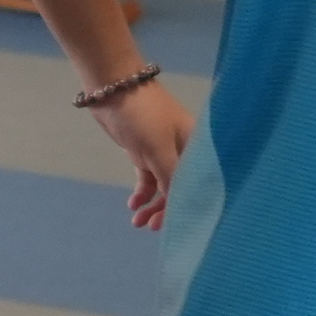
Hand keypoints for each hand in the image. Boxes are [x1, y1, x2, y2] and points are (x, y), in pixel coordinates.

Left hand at [88, 78, 192, 232]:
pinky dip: (142, 193)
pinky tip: (133, 204)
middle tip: (152, 227)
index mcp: (198, 147)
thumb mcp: (159, 148)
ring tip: (137, 222)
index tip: (183, 226)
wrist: (113, 88)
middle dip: (168, 210)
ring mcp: (164, 153)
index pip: (202, 183)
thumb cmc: (143, 115)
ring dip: (152, 205)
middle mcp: (186, 152)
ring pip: (164, 187)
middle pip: (182, 188)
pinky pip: (148, 180)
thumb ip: (172, 178)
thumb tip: (182, 206)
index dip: (194, 205)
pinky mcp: (145, 153)